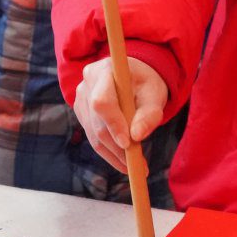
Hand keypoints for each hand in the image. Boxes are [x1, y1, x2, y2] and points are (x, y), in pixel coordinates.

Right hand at [74, 56, 167, 172]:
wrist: (135, 78)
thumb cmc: (146, 83)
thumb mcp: (155, 94)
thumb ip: (149, 113)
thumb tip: (137, 136)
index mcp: (105, 71)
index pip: (102, 102)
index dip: (113, 124)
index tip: (128, 143)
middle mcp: (87, 84)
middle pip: (96, 122)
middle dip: (116, 146)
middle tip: (138, 164)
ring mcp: (81, 99)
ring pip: (93, 134)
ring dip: (114, 154)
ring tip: (136, 166)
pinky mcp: (82, 113)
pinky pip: (93, 138)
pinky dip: (109, 152)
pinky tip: (124, 161)